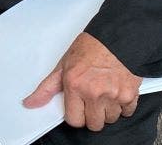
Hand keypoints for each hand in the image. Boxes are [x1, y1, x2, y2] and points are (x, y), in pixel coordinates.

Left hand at [22, 32, 140, 131]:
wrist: (116, 36)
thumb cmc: (90, 48)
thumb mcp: (63, 65)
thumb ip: (47, 88)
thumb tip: (31, 103)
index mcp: (75, 85)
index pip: (74, 120)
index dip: (76, 115)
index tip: (79, 108)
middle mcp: (94, 92)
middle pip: (94, 124)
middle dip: (93, 115)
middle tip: (93, 100)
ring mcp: (114, 94)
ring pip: (111, 119)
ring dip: (109, 110)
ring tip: (106, 93)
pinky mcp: (130, 93)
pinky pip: (127, 112)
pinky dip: (124, 105)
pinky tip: (118, 92)